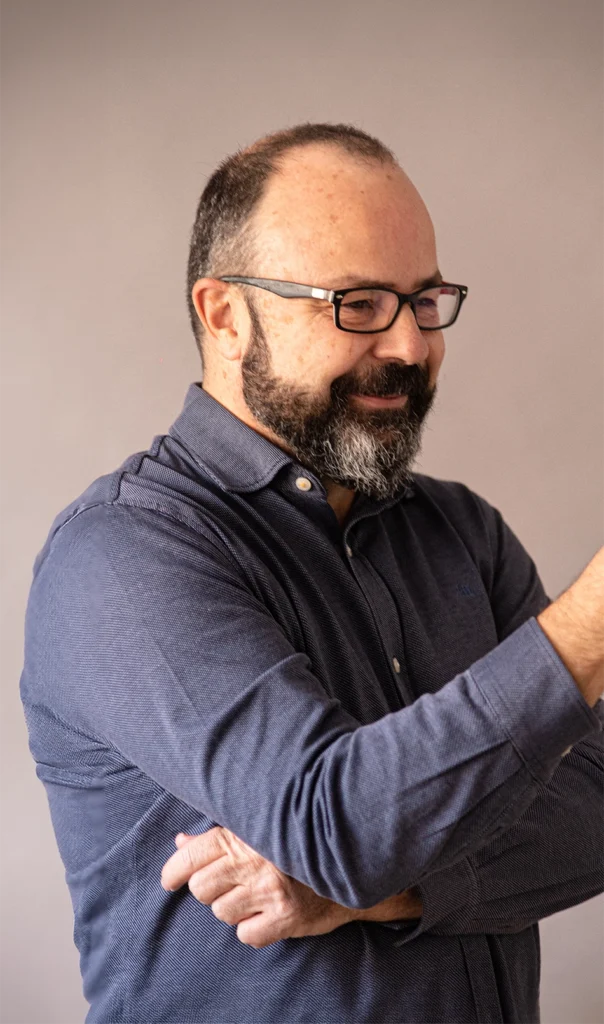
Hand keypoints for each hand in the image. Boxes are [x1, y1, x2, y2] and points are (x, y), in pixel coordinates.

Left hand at [160, 826, 356, 948]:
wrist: (348, 860)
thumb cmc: (294, 843)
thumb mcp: (256, 830)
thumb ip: (217, 838)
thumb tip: (180, 842)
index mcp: (244, 834)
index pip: (192, 855)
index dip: (173, 871)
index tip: (169, 880)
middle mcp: (255, 861)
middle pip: (201, 888)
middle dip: (210, 890)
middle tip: (231, 884)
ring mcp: (270, 890)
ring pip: (221, 913)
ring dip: (233, 908)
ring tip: (255, 895)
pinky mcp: (286, 917)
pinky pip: (246, 935)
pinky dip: (253, 929)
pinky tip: (267, 913)